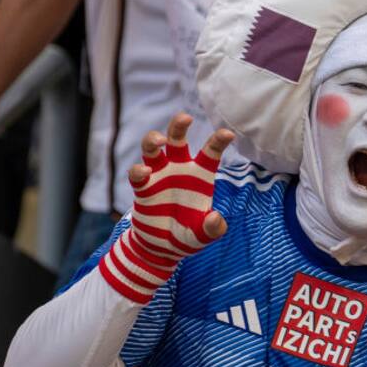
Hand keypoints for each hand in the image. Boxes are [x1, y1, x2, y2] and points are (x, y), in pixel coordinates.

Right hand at [97, 113, 233, 303]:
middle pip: (177, 139)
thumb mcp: (204, 236)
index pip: (210, 152)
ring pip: (152, 148)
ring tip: (160, 140)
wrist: (161, 248)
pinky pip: (137, 173)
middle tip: (185, 118)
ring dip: (153, 139)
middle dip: (179, 125)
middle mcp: (178, 170)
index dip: (218, 141)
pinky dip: (139, 170)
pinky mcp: (142, 188)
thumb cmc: (188, 236)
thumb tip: (215, 218)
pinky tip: (145, 173)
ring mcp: (158, 176)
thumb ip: (212, 229)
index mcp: (200, 175)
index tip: (228, 133)